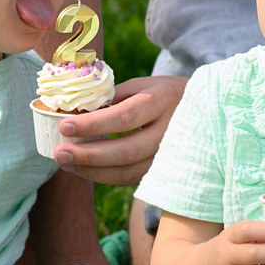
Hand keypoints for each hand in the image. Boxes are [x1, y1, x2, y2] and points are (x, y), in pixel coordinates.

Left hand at [51, 74, 186, 185]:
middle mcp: (170, 132)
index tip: (65, 126)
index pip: (125, 116)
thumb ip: (114, 97)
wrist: (205, 112)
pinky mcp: (166, 172)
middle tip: (59, 153)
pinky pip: (131, 179)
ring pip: (129, 172)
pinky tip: (84, 169)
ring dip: (93, 171)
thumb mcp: (144, 85)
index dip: (94, 125)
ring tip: (66, 163)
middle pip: (127, 150)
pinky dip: (105, 176)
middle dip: (89, 155)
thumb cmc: (165, 94)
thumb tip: (77, 111)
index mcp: (163, 101)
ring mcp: (171, 156)